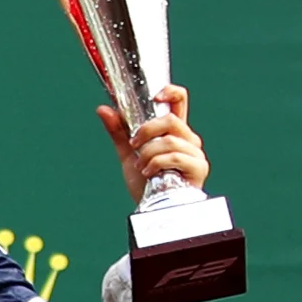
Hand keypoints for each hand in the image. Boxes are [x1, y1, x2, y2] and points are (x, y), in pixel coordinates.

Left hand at [99, 84, 208, 202]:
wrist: (151, 209)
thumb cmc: (145, 182)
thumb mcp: (128, 154)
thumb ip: (119, 132)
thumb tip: (103, 109)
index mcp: (173, 131)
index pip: (179, 101)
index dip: (170, 92)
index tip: (154, 96)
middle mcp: (188, 138)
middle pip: (170, 119)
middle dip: (146, 130)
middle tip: (133, 144)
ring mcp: (195, 153)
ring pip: (170, 140)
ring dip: (148, 153)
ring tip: (140, 166)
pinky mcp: (198, 167)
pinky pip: (176, 156)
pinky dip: (156, 163)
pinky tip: (149, 173)